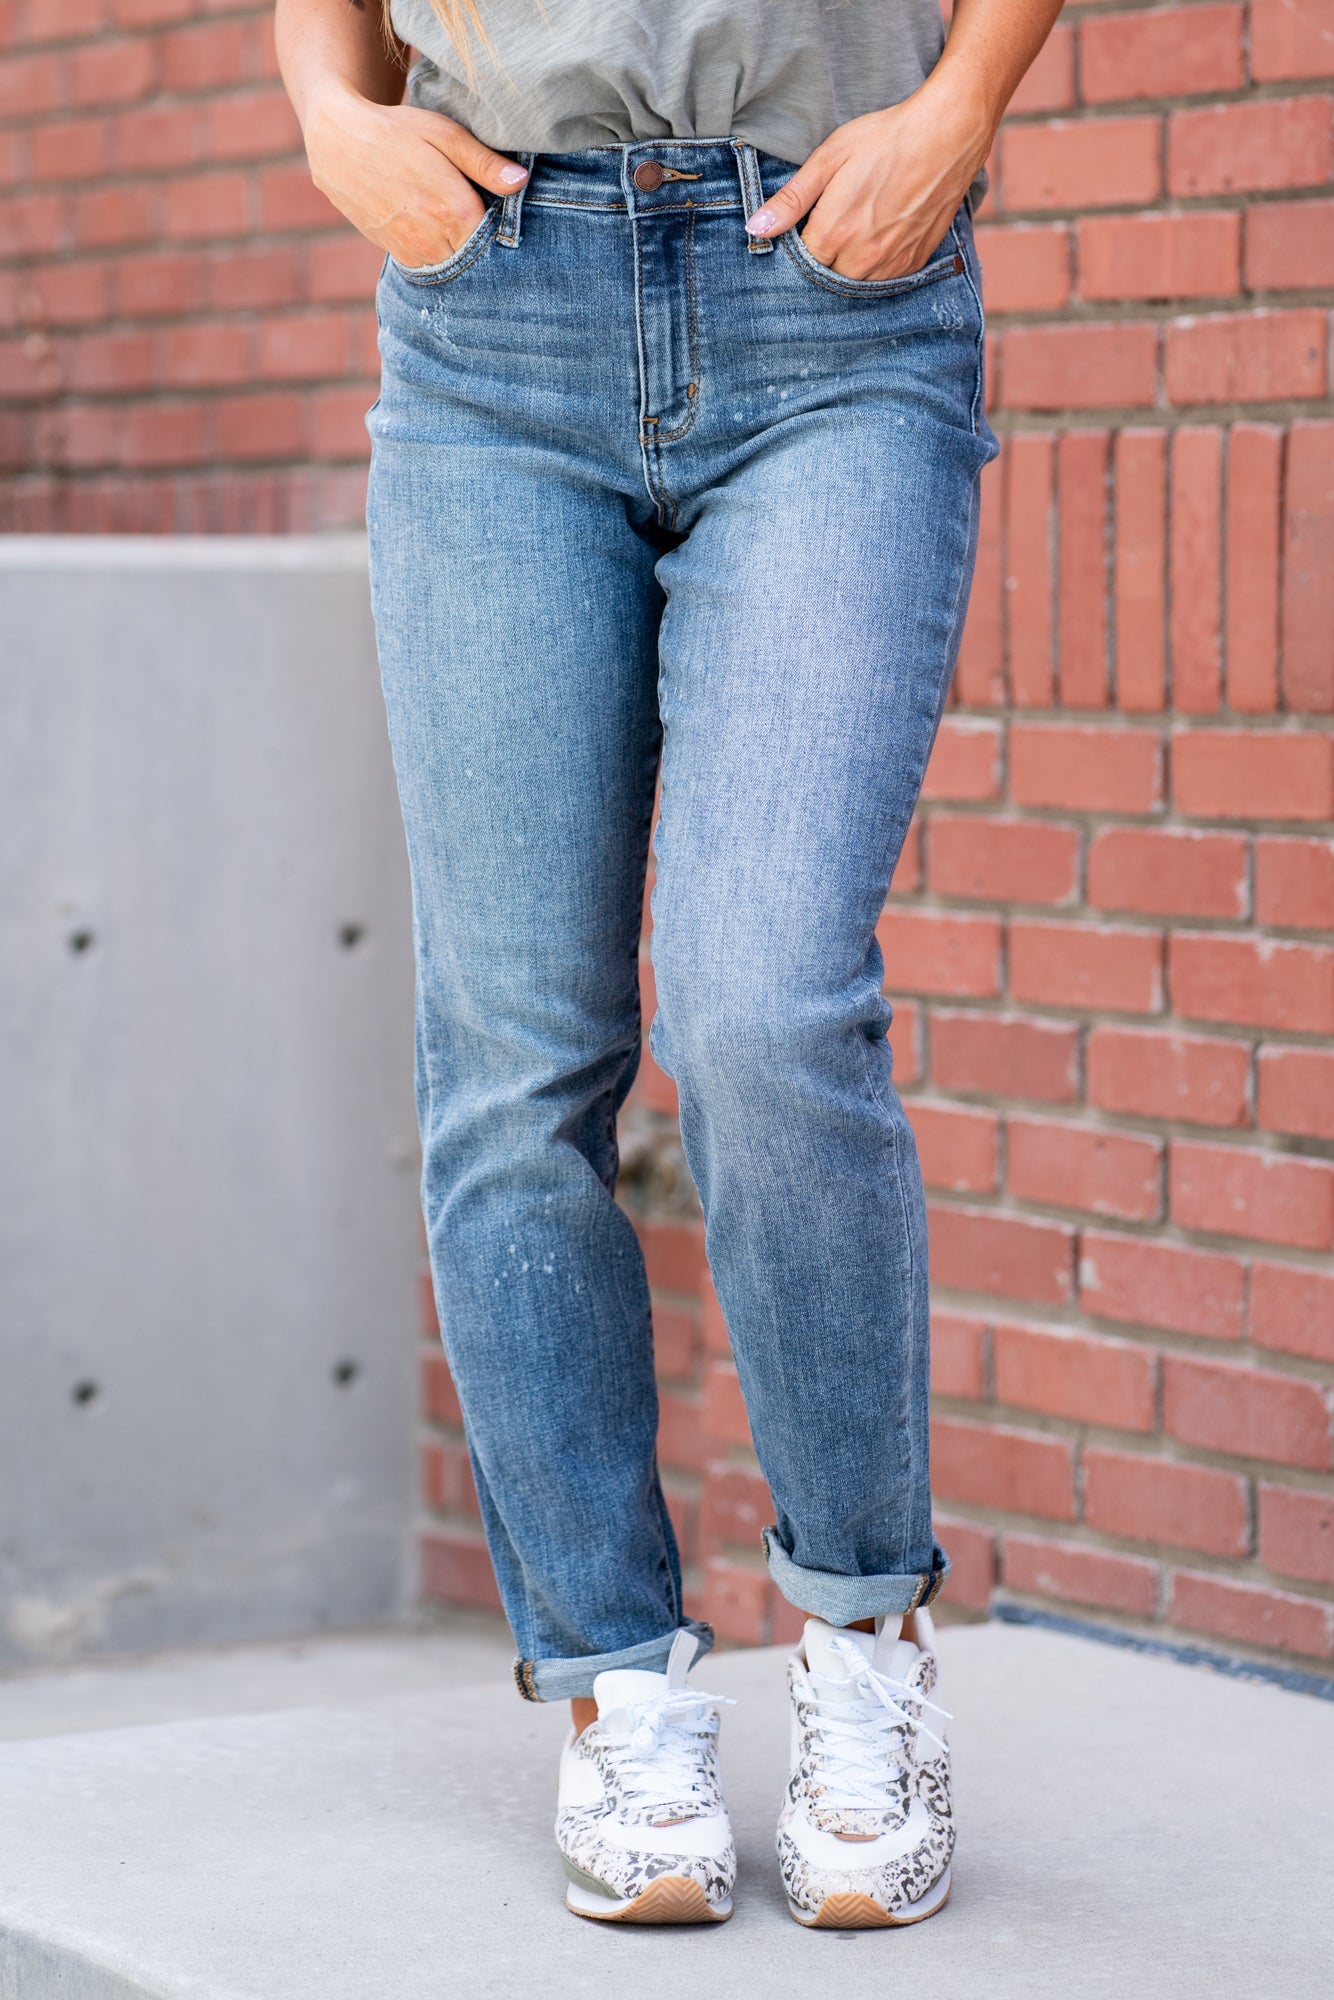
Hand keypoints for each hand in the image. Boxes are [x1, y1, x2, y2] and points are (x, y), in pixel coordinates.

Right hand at [302, 87, 527, 265]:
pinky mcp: (398, 255)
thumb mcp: (444, 135)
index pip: (497, 238)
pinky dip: (440, 252)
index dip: (504, 227)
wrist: (338, 144)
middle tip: (485, 217)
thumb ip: (484, 163)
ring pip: (455, 265)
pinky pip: (432, 264)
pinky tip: (439, 228)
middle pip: (477, 256)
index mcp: (454, 211)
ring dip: (462, 250)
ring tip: (458, 221)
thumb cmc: (396, 131)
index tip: (503, 211)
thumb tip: (521, 182)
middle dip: (485, 242)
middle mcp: (434, 239)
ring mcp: (414, 252)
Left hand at [745, 80, 993, 280]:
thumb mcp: (828, 159)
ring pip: (854, 283)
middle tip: (834, 223)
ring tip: (857, 228)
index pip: (799, 262)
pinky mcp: (913, 263)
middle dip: (822, 258)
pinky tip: (879, 236)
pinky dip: (875, 267)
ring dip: (848, 266)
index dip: (799, 244)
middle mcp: (860, 259)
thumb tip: (754, 229)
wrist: (946, 134)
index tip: (807, 224)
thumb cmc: (884, 139)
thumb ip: (791, 200)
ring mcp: (889, 265)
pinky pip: (883, 281)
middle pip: (825, 278)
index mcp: (832, 234)